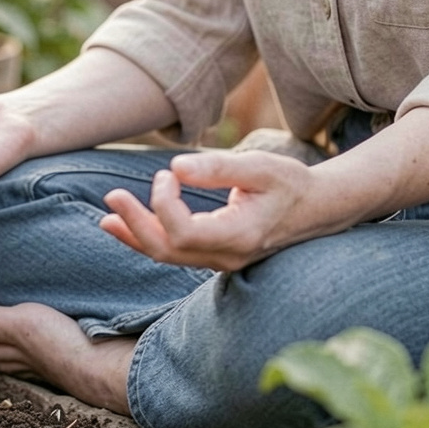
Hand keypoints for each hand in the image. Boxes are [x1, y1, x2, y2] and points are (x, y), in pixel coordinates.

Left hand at [100, 149, 314, 271]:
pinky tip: (123, 227)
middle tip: (112, 196)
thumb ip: (219, 168)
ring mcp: (221, 261)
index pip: (184, 232)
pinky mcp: (215, 256)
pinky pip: (174, 253)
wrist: (319, 208)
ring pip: (167, 256)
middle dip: (135, 223)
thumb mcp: (260, 167)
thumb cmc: (291, 183)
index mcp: (240, 235)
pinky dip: (147, 239)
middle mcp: (227, 256)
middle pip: (168, 249)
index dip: (164, 203)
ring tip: (109, 215)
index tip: (167, 173)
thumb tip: (176, 166)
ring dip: (135, 234)